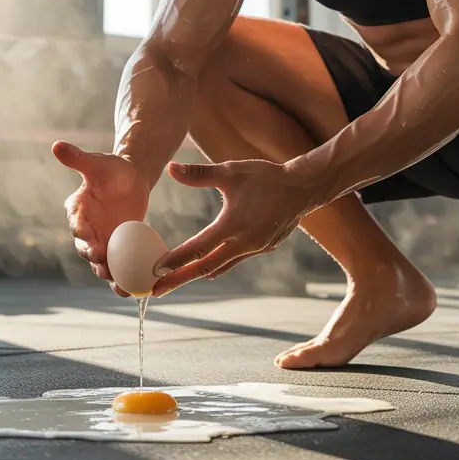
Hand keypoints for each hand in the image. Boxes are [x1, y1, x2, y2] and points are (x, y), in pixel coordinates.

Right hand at [52, 141, 148, 296]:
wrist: (130, 179)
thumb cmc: (111, 169)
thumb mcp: (97, 163)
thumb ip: (78, 158)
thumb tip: (56, 145)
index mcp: (77, 209)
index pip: (77, 224)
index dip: (82, 234)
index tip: (91, 243)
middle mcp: (86, 229)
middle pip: (86, 248)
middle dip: (94, 259)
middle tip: (104, 266)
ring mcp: (101, 240)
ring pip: (101, 262)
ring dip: (109, 275)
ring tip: (121, 287)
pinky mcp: (116, 248)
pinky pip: (118, 265)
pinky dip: (123, 278)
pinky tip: (134, 290)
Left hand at [151, 158, 322, 296]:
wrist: (303, 188)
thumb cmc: (266, 176)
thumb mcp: (231, 171)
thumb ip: (199, 174)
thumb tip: (170, 169)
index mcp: (234, 224)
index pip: (198, 248)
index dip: (176, 260)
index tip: (155, 270)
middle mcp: (244, 242)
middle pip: (205, 267)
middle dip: (179, 279)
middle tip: (156, 290)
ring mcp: (255, 248)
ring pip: (220, 267)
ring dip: (196, 275)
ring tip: (174, 281)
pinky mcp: (262, 248)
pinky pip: (233, 261)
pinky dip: (216, 266)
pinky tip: (204, 266)